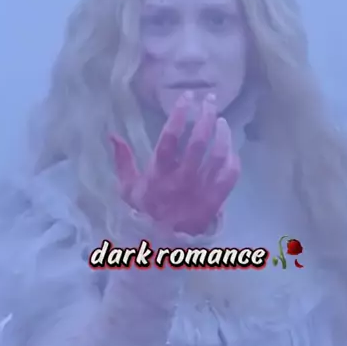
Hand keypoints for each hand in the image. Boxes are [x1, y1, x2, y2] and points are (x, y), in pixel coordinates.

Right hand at [110, 92, 239, 234]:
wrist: (160, 248)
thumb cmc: (143, 214)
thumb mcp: (127, 189)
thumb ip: (123, 160)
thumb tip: (113, 134)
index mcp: (158, 175)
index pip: (169, 138)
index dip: (179, 115)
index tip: (186, 97)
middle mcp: (182, 180)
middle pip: (198, 142)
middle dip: (205, 116)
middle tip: (209, 100)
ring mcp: (202, 191)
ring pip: (219, 155)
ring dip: (222, 134)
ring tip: (221, 121)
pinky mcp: (216, 201)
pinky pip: (231, 175)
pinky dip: (233, 158)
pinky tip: (231, 148)